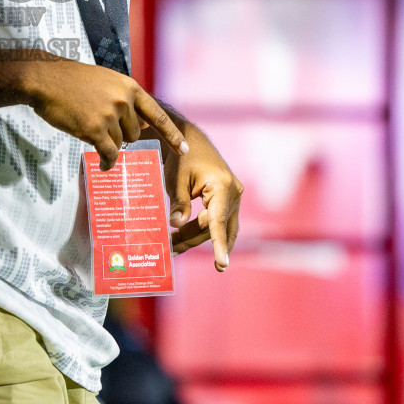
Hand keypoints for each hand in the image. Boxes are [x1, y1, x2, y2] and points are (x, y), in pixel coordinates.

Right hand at [20, 60, 186, 168]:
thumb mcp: (106, 81)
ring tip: (88, 127)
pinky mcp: (94, 129)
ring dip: (107, 142)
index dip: (171, 135)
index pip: (157, 115)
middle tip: (99, 123)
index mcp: (129, 87)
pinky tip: (104, 165)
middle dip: (120, 134)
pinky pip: (108, 153)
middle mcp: (123, 101)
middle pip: (134, 133)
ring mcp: (109, 115)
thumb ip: (125, 100)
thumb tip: (141, 125)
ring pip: (119, 143)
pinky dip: (107, 162)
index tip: (183, 150)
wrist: (45, 78)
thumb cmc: (72, 80)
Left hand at [166, 138, 241, 270]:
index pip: (218, 223)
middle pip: (214, 228)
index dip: (218, 246)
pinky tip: (185, 238)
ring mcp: (233, 196)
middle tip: (169, 250)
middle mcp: (234, 193)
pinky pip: (218, 220)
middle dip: (192, 240)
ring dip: (196, 237)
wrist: (190, 138)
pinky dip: (203, 229)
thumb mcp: (175, 179)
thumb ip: (178, 203)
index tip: (221, 265)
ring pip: (217, 226)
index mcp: (222, 187)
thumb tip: (176, 226)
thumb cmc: (181, 157)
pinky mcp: (228, 198)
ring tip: (174, 246)